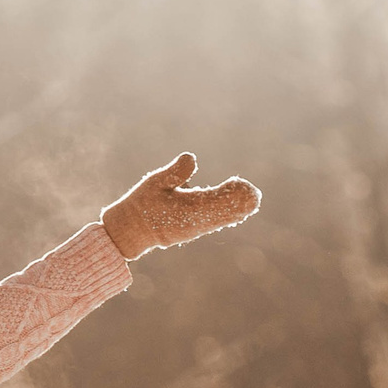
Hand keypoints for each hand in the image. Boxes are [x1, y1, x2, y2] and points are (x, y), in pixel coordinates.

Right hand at [100, 153, 260, 260]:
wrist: (133, 230)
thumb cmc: (143, 203)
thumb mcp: (155, 182)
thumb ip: (175, 171)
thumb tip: (192, 157)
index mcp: (187, 209)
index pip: (215, 200)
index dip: (231, 193)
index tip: (242, 184)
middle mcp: (196, 221)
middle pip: (224, 213)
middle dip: (239, 202)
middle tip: (254, 193)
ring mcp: (197, 228)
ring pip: (222, 219)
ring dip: (237, 208)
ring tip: (252, 197)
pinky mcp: (195, 228)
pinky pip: (216, 221)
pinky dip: (228, 213)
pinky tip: (241, 208)